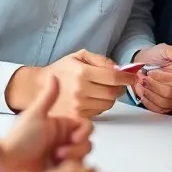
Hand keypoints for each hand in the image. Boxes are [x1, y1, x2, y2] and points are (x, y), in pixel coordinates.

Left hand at [0, 75, 92, 171]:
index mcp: (60, 127)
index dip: (84, 132)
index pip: (85, 126)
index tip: (74, 138)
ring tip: (55, 162)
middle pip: (87, 143)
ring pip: (83, 158)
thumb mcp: (35, 116)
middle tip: (58, 153)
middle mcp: (63, 142)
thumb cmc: (20, 141)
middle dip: (77, 149)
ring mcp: (62, 159)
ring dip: (73, 160)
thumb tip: (54, 75)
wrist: (6, 167)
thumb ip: (48, 97)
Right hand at [5, 50, 128, 118]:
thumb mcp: (80, 56)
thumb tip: (119, 68)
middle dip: (120, 88)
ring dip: (111, 97)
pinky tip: (94, 98)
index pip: (114, 77)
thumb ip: (101, 60)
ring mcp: (78, 106)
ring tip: (103, 89)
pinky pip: (99, 112)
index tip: (132, 76)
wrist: (39, 87)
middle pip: (113, 93)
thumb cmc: (62, 69)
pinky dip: (101, 105)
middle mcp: (81, 91)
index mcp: (83, 73)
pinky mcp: (76, 116)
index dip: (127, 77)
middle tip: (119, 83)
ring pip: (108, 104)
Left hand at [130, 44, 171, 113]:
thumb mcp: (166, 51)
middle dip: (156, 84)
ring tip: (145, 83)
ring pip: (167, 102)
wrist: (140, 65)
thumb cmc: (155, 57)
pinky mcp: (166, 107)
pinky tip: (145, 91)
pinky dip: (149, 100)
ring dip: (152, 92)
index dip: (165, 76)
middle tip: (148, 75)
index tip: (154, 69)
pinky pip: (160, 109)